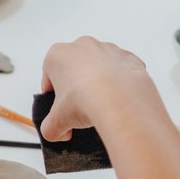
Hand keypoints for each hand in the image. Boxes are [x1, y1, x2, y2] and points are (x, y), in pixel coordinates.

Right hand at [38, 37, 156, 141]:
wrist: (120, 99)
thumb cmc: (86, 99)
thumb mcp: (56, 122)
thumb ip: (50, 129)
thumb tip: (57, 133)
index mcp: (58, 54)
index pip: (50, 78)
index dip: (54, 98)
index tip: (60, 111)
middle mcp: (83, 45)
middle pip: (75, 70)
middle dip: (77, 89)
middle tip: (80, 110)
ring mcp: (108, 49)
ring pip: (99, 68)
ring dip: (99, 84)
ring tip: (100, 107)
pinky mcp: (129, 57)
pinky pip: (121, 71)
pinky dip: (120, 84)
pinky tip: (117, 101)